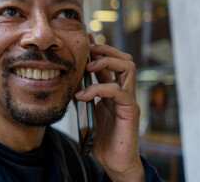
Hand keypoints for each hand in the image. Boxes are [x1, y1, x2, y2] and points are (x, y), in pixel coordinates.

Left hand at [74, 37, 143, 181]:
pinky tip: (82, 95)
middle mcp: (123, 90)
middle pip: (123, 58)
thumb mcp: (85, 110)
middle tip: (87, 51)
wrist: (113, 160)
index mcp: (113, 89)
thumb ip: (81, 95)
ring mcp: (129, 98)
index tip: (84, 40)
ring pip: (128, 66)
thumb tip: (68, 81)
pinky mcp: (131, 110)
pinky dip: (98, 89)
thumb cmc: (101, 137)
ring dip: (106, 62)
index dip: (97, 49)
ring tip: (88, 68)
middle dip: (104, 49)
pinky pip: (118, 91)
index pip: (109, 62)